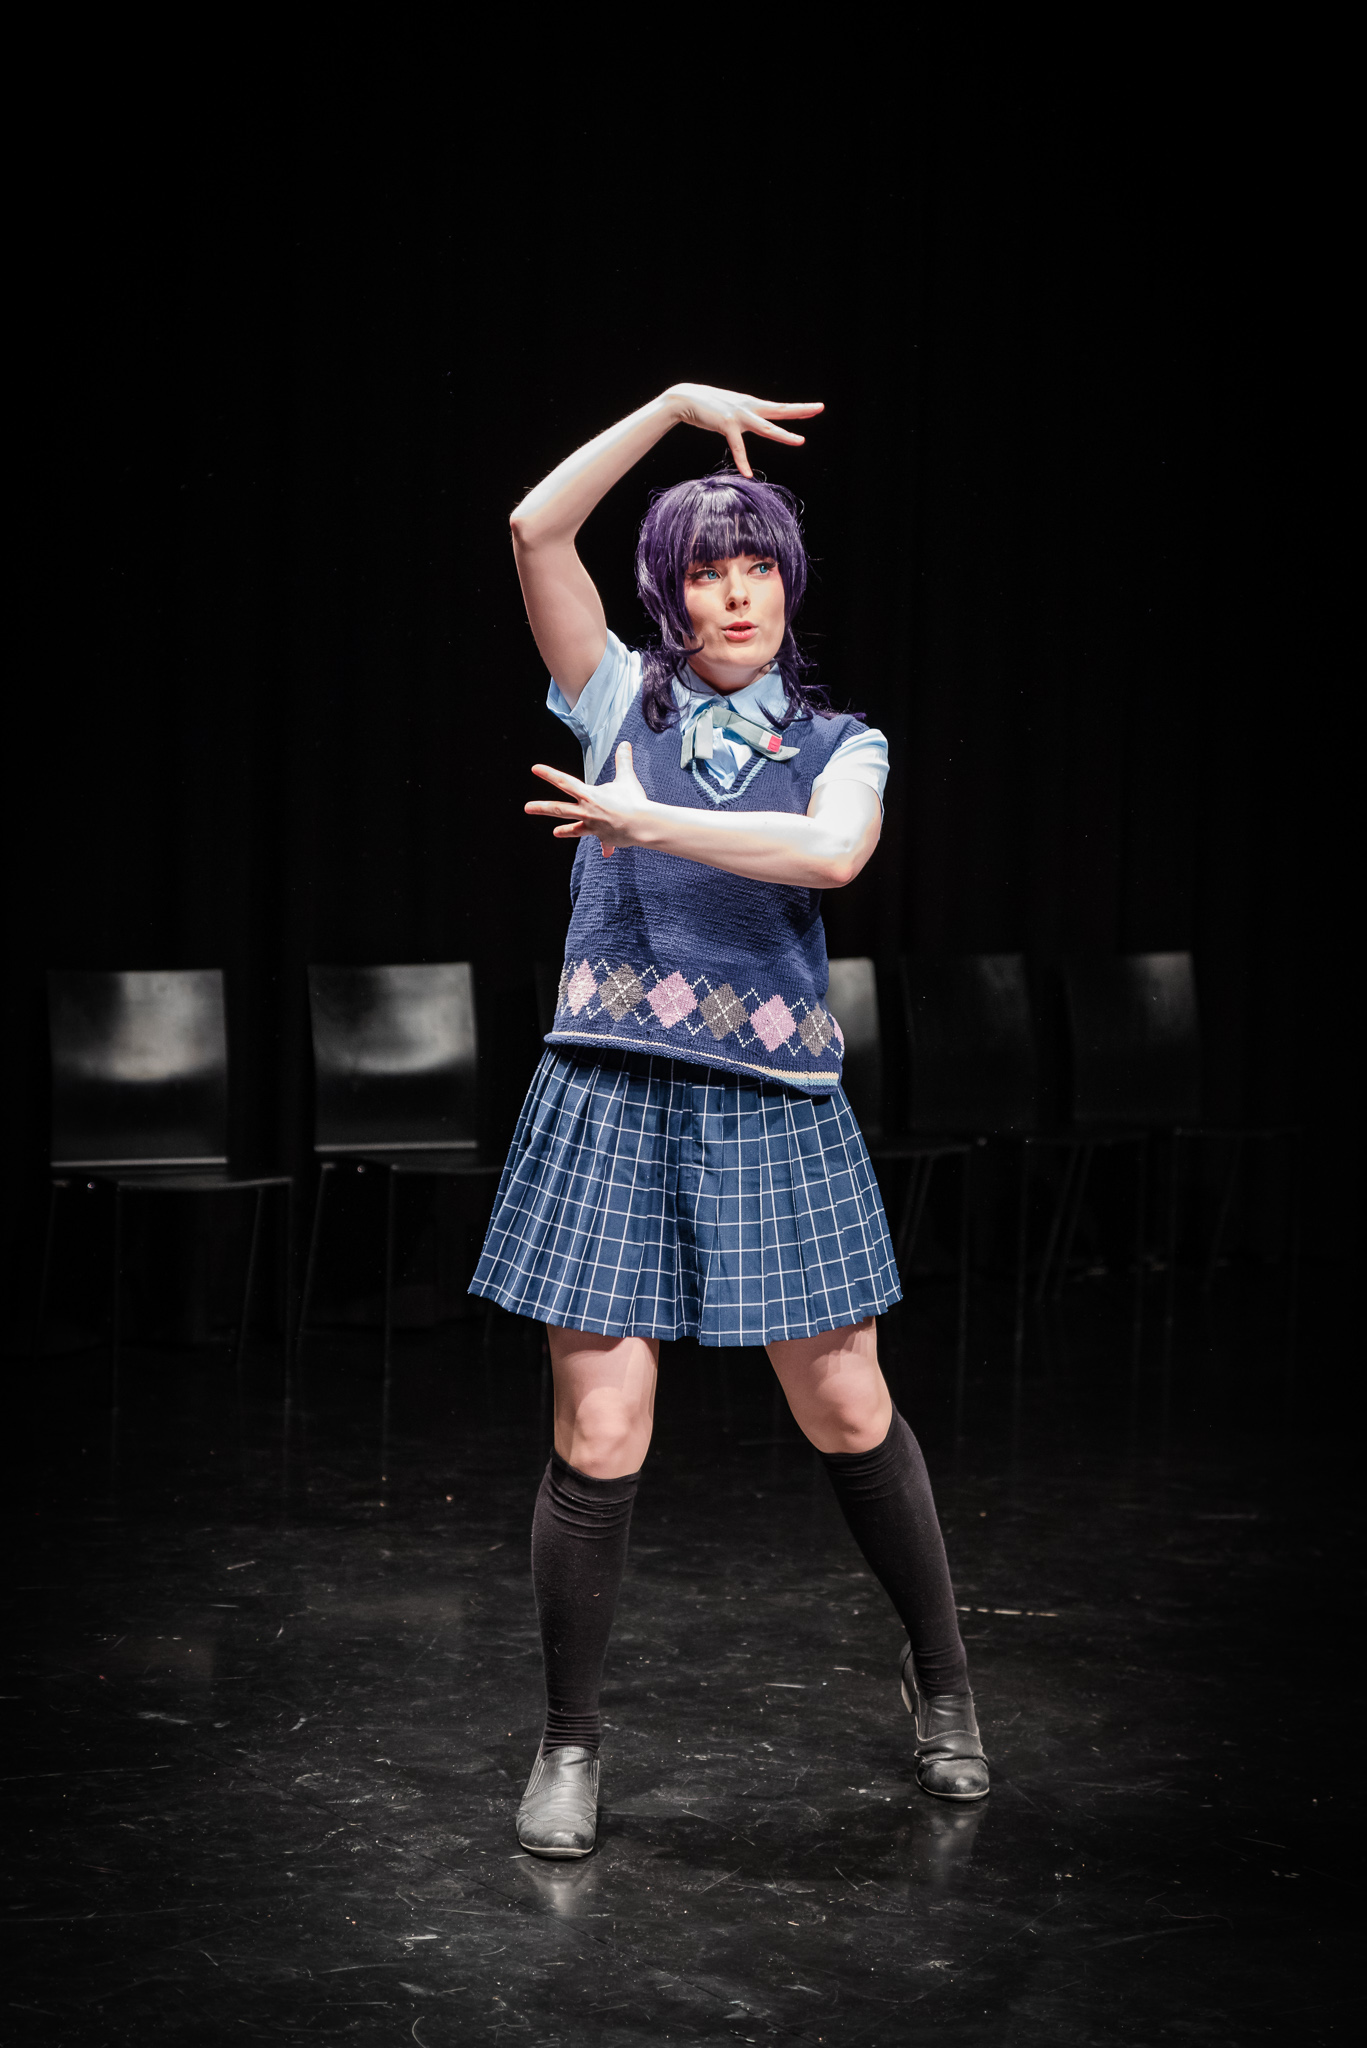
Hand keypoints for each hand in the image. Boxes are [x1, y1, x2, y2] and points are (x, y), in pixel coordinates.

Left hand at [525, 741, 652, 857]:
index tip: (535, 769)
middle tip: (526, 808)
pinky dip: (606, 846)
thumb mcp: (627, 778)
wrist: (640, 824)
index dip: (549, 774)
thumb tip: (625, 744)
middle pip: (559, 809)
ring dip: (565, 831)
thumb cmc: (633, 800)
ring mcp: (593, 825)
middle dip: (541, 808)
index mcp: (589, 795)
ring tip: (555, 832)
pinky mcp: (603, 836)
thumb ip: (623, 761)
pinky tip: (606, 852)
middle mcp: (586, 811)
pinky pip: (604, 841)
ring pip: (574, 829)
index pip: (564, 782)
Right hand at [665, 383, 822, 478]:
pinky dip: (742, 461)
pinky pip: (737, 447)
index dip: (798, 408)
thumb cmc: (706, 405)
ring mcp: (739, 416)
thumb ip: (741, 416)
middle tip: (820, 407)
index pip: (779, 407)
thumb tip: (747, 423)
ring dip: (783, 435)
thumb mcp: (729, 409)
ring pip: (766, 427)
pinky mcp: (726, 425)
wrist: (685, 398)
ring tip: (800, 441)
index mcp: (751, 404)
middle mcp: (749, 408)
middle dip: (800, 410)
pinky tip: (748, 474)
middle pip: (779, 410)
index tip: (815, 408)